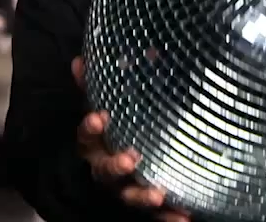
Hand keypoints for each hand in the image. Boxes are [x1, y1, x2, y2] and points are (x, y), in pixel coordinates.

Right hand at [72, 57, 189, 220]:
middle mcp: (105, 168)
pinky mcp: (145, 204)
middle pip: (105, 171)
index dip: (90, 127)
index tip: (99, 117)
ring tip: (158, 195)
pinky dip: (168, 218)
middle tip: (130, 158)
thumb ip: (94, 85)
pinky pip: (155, 216)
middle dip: (116, 166)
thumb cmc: (114, 128)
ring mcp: (124, 189)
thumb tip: (81, 59)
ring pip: (128, 196)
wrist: (121, 164)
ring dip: (142, 196)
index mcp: (95, 144)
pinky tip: (184, 217)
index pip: (86, 135)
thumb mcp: (105, 105)